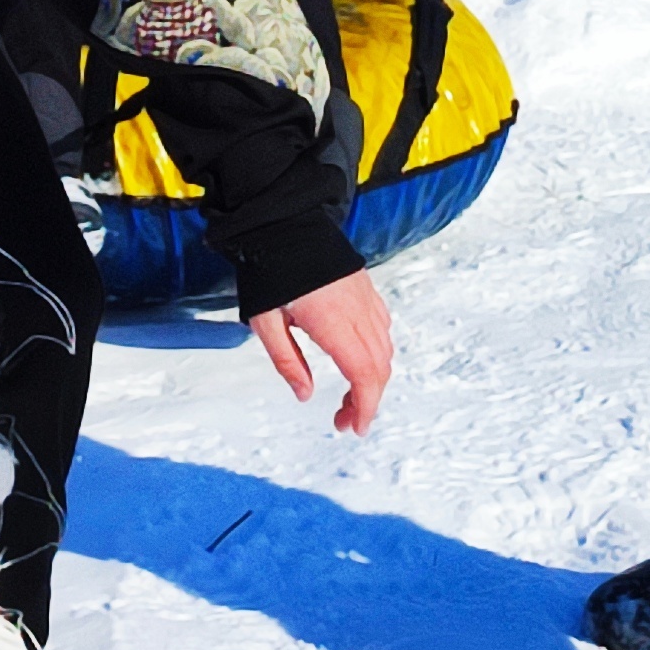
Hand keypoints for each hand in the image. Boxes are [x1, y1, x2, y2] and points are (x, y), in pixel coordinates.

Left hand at [249, 269, 394, 435]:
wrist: (284, 222)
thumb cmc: (270, 271)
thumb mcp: (264, 322)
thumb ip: (286, 360)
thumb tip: (306, 394)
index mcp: (333, 322)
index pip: (363, 374)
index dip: (366, 406)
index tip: (355, 427)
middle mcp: (357, 311)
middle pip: (378, 367)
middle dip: (368, 400)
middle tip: (345, 419)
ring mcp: (365, 298)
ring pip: (384, 349)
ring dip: (372, 378)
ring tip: (349, 395)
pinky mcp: (366, 288)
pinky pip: (382, 328)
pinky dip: (376, 352)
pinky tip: (356, 359)